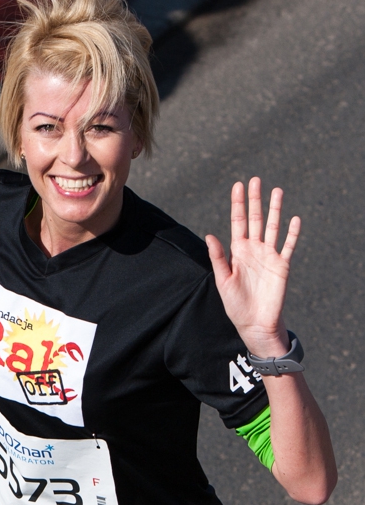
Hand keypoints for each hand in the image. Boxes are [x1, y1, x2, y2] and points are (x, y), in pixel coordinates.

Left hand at [205, 177, 300, 356]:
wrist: (254, 324)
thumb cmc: (236, 305)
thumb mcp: (223, 281)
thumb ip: (218, 258)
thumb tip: (210, 235)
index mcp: (237, 251)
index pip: (238, 222)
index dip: (238, 204)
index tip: (238, 185)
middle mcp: (254, 250)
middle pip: (256, 219)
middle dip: (255, 200)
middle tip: (255, 180)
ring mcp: (269, 256)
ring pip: (273, 227)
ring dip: (275, 210)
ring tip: (277, 191)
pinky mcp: (282, 266)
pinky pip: (288, 246)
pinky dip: (292, 233)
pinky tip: (295, 219)